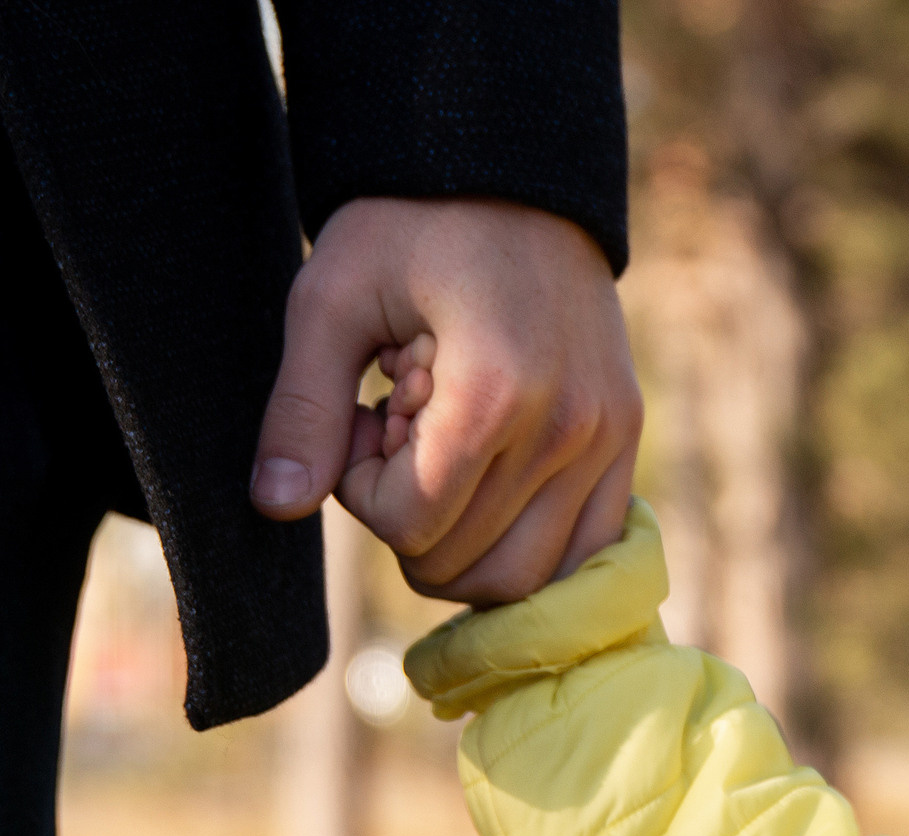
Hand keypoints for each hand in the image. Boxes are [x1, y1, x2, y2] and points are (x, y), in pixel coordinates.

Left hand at [250, 197, 642, 605]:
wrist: (511, 179)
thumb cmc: (410, 228)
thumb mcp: (331, 300)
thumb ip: (301, 408)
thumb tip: (275, 505)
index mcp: (495, 393)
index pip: (412, 522)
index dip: (360, 489)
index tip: (362, 416)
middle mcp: (568, 429)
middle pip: (467, 562)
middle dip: (411, 520)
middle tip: (398, 439)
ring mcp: (608, 441)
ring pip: (528, 577)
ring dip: (466, 543)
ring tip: (444, 463)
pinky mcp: (626, 442)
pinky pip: (587, 551)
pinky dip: (528, 548)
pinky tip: (491, 492)